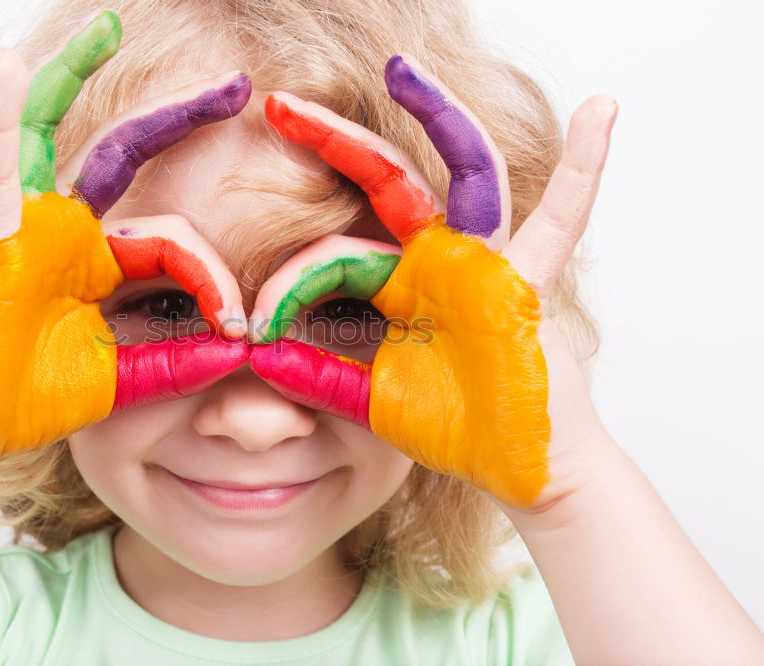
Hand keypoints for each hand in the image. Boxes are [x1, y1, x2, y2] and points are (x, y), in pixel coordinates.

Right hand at [0, 12, 250, 481]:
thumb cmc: (20, 405)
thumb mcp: (118, 380)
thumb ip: (174, 362)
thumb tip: (241, 348)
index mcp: (100, 264)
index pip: (176, 241)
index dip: (216, 279)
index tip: (244, 325)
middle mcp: (66, 233)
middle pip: (124, 155)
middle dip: (179, 117)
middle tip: (236, 86)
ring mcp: (23, 226)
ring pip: (47, 133)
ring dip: (73, 77)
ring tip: (108, 27)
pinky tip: (6, 68)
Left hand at [247, 54, 617, 510]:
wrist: (519, 469)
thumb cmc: (457, 431)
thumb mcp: (372, 400)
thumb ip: (321, 376)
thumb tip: (256, 355)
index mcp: (397, 284)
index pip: (330, 258)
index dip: (286, 286)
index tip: (249, 329)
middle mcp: (438, 260)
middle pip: (384, 180)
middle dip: (332, 140)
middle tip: (276, 103)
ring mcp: (485, 262)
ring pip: (464, 173)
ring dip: (439, 116)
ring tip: (400, 68)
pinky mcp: (526, 283)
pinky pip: (560, 218)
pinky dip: (585, 168)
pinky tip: (601, 111)